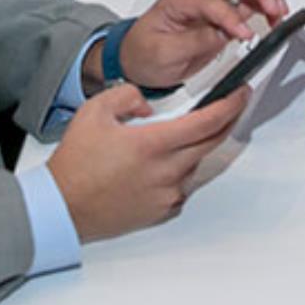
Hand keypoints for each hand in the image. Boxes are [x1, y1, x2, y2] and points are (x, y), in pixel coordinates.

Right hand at [47, 82, 251, 242]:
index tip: (240, 94)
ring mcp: (167, 194)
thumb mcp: (94, 111)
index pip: (207, 122)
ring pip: (195, 164)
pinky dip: (177, 172)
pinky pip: (182, 186)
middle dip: (225, 121)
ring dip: (193, 148)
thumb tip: (146, 105)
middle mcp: (167, 171)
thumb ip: (126, 96)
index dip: (230, 105)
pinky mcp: (163, 211)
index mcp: (153, 144)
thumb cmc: (76, 164)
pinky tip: (157, 167)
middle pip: (211, 142)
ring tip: (168, 140)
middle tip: (230, 106)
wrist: (63, 207)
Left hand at [119, 0, 288, 90]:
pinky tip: (272, 16)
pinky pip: (245, 1)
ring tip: (279, 12)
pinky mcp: (218, 15)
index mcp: (178, 2)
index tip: (243, 34)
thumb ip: (194, 42)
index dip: (230, 17)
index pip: (211, 2)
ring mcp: (209, 3)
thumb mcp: (162, 53)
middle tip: (274, 7)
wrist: (135, 58)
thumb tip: (223, 35)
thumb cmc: (143, 53)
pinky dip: (262, 5)